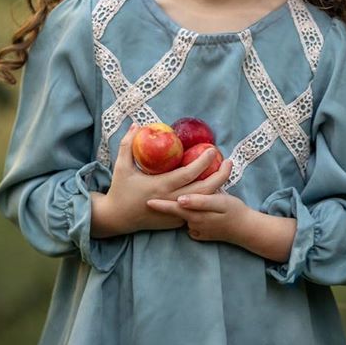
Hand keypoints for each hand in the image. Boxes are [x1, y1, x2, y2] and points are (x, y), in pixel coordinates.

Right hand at [91, 125, 232, 237]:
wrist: (117, 218)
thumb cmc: (120, 190)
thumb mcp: (121, 166)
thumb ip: (127, 144)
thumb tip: (137, 124)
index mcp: (160, 186)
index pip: (189, 173)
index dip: (203, 161)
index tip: (212, 149)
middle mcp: (171, 200)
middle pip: (204, 189)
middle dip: (220, 175)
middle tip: (228, 161)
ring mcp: (175, 212)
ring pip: (204, 201)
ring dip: (217, 186)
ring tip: (225, 171)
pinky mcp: (176, 221)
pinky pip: (197, 209)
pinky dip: (207, 198)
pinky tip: (215, 187)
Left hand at [146, 190, 251, 244]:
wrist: (245, 229)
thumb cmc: (234, 211)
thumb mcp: (219, 202)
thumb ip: (199, 201)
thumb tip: (180, 200)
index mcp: (195, 215)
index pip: (173, 208)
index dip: (159, 205)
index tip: (145, 201)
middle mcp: (192, 224)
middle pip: (176, 213)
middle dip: (165, 207)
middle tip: (154, 198)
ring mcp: (197, 231)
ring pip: (184, 217)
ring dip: (181, 210)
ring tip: (179, 198)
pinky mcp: (202, 234)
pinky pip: (191, 223)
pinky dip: (190, 216)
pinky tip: (195, 209)